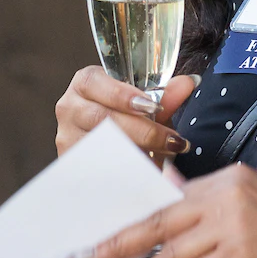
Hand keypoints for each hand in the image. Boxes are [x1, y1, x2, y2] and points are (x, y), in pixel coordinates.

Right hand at [55, 67, 196, 160]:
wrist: (105, 145)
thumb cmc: (125, 116)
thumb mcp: (144, 105)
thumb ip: (164, 95)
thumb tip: (189, 83)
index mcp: (85, 84)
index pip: (95, 83)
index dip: (122, 95)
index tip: (151, 107)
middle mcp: (70, 108)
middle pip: (101, 118)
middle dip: (141, 130)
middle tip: (172, 140)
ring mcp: (67, 137)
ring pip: (100, 146)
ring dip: (135, 153)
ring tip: (164, 158)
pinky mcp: (72, 164)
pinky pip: (97, 169)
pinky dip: (123, 172)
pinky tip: (145, 174)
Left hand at [77, 163, 256, 257]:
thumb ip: (215, 202)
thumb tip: (172, 191)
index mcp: (230, 179)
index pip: (171, 199)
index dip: (138, 221)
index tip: (112, 236)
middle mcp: (227, 195)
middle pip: (158, 220)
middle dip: (118, 242)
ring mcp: (233, 225)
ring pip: (170, 254)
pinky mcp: (240, 256)